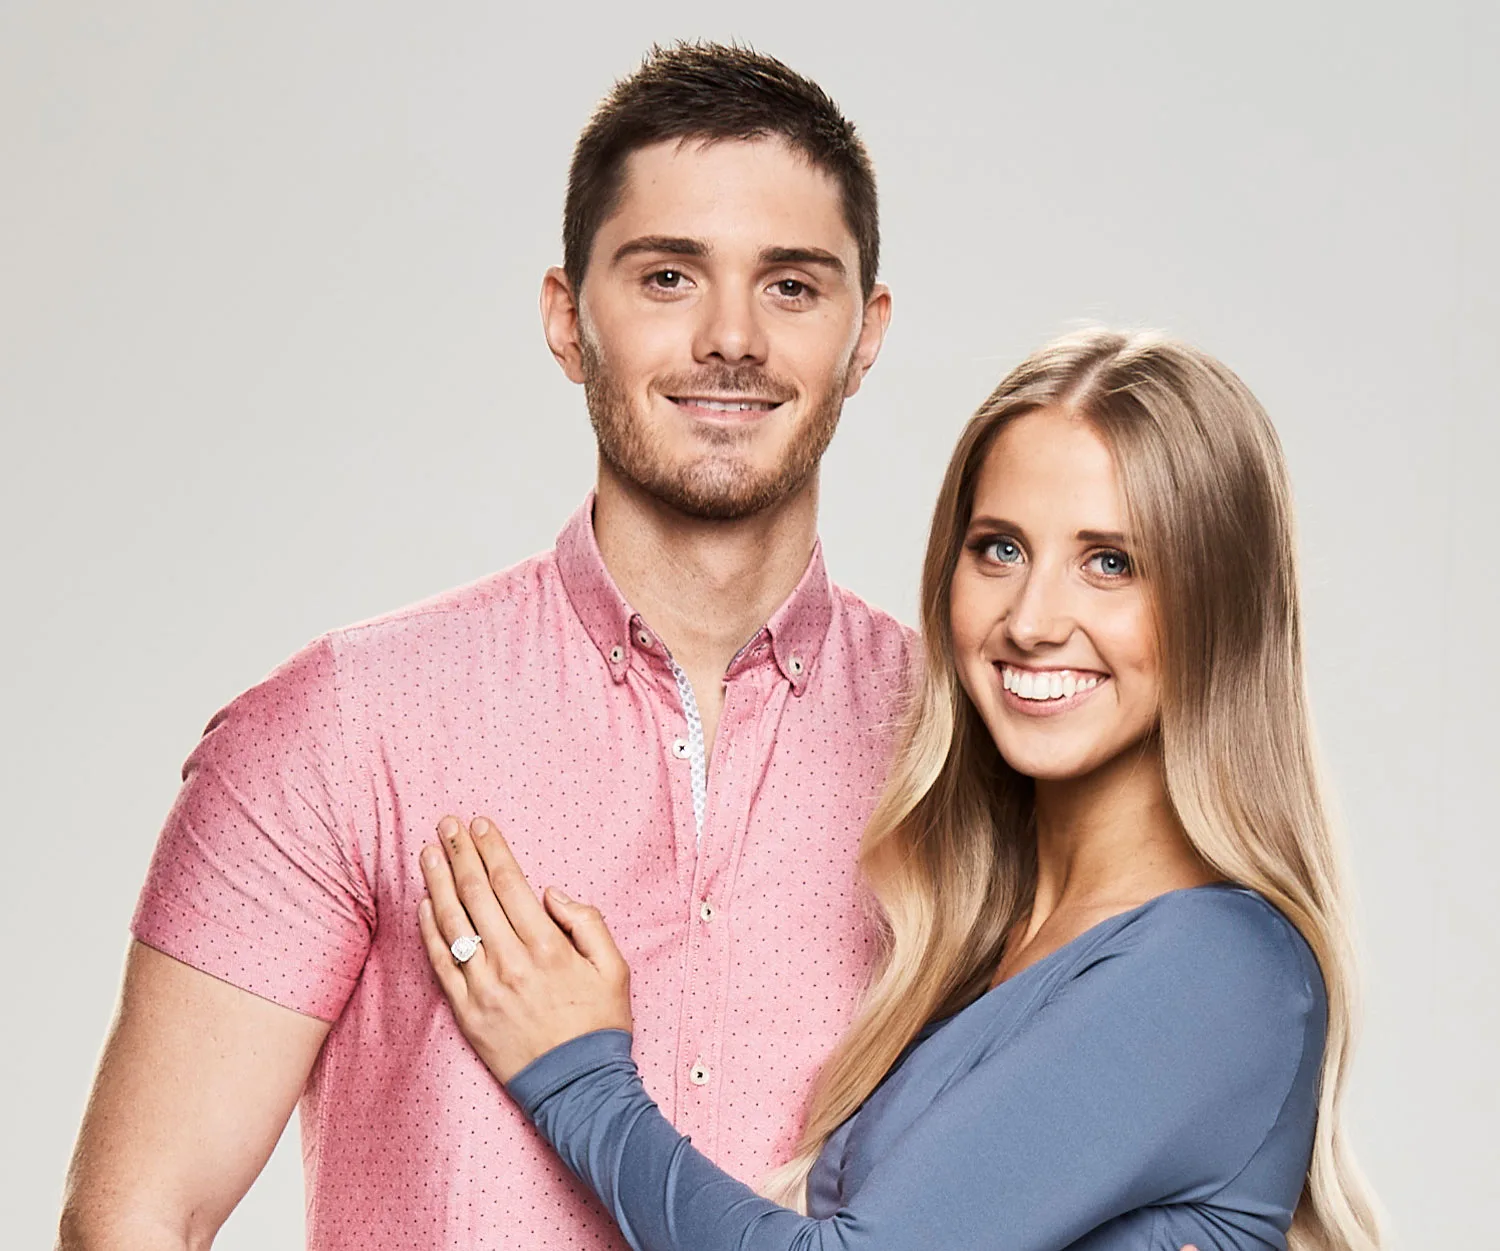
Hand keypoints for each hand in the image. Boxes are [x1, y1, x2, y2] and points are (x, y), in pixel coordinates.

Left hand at [418, 815, 632, 1083]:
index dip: (492, 849)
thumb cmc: (599, 1025)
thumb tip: (551, 893)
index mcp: (548, 946)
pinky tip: (424, 905)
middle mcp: (511, 962)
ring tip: (427, 853)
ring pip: (453, 923)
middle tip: (447, 824)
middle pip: (476, 894)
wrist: (578, 1088)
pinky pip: (441, 964)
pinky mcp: (466, 1013)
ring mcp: (484, 988)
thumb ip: (588, 922)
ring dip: (437, 882)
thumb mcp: (615, 967)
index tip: (480, 824)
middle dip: (460, 853)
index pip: (510, 883)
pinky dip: (429, 931)